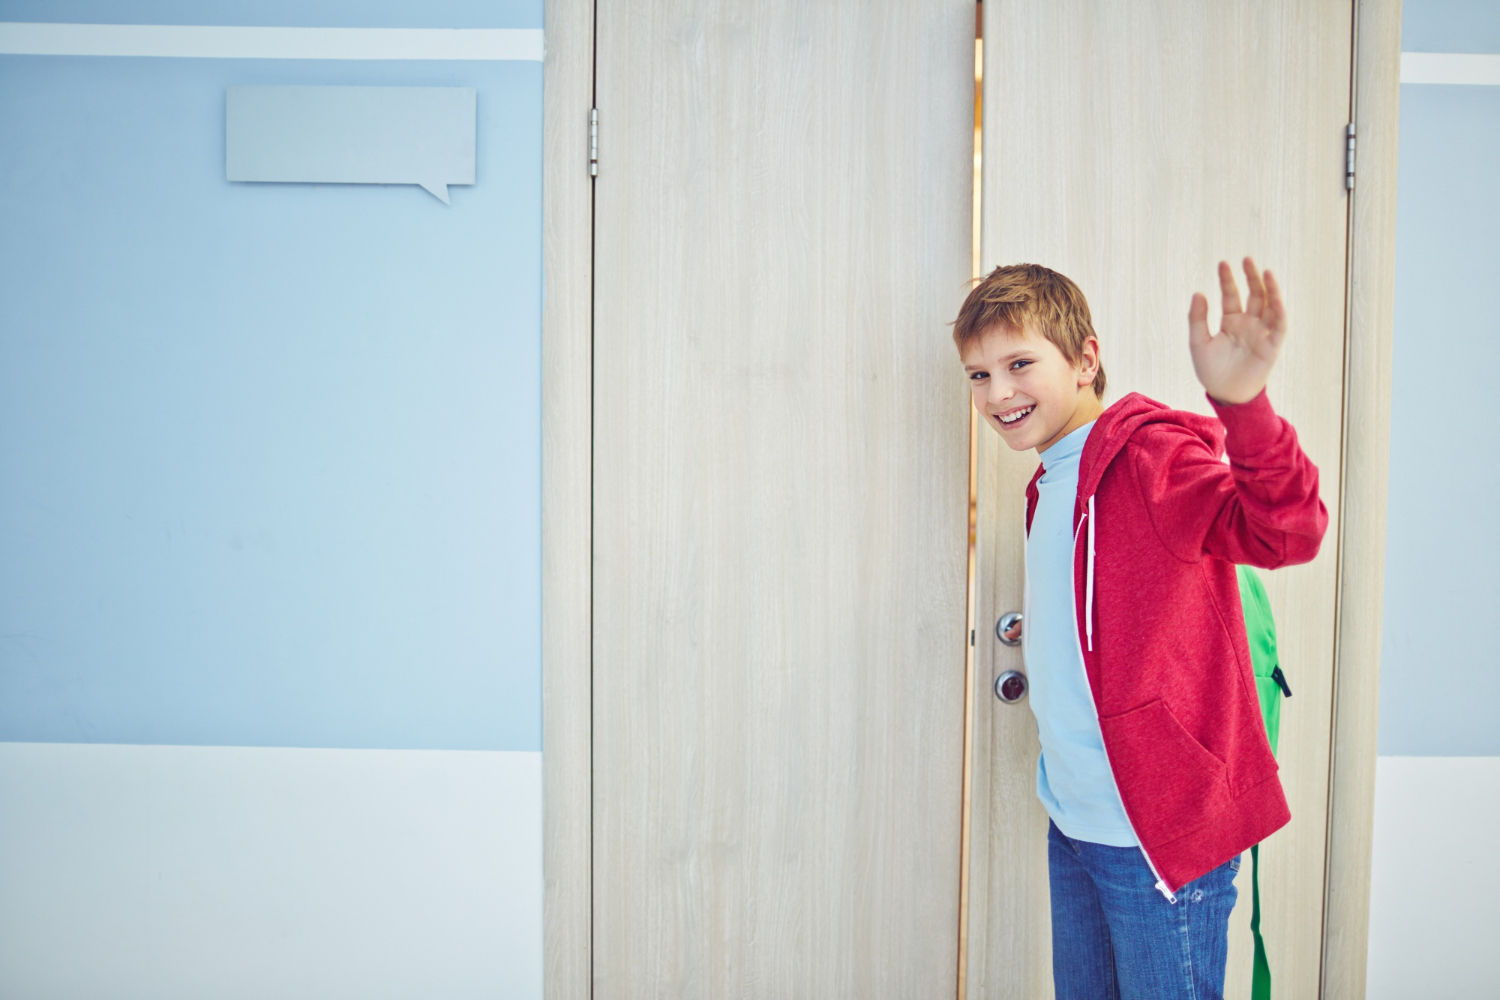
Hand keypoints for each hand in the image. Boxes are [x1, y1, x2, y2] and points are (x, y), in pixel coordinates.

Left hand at [1188, 257, 1286, 404]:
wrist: (1225, 394)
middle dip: (1250, 277)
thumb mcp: (1198, 341)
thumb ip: (1197, 318)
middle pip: (1254, 294)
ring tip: (1264, 271)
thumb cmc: (1210, 370)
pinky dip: (1279, 310)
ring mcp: (1262, 332)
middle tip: (1246, 259)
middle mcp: (1248, 324)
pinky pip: (1279, 324)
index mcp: (1231, 322)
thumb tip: (1198, 292)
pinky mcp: (1272, 344)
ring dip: (1269, 288)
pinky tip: (1274, 296)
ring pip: (1269, 305)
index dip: (1227, 279)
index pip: (1231, 295)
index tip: (1223, 263)